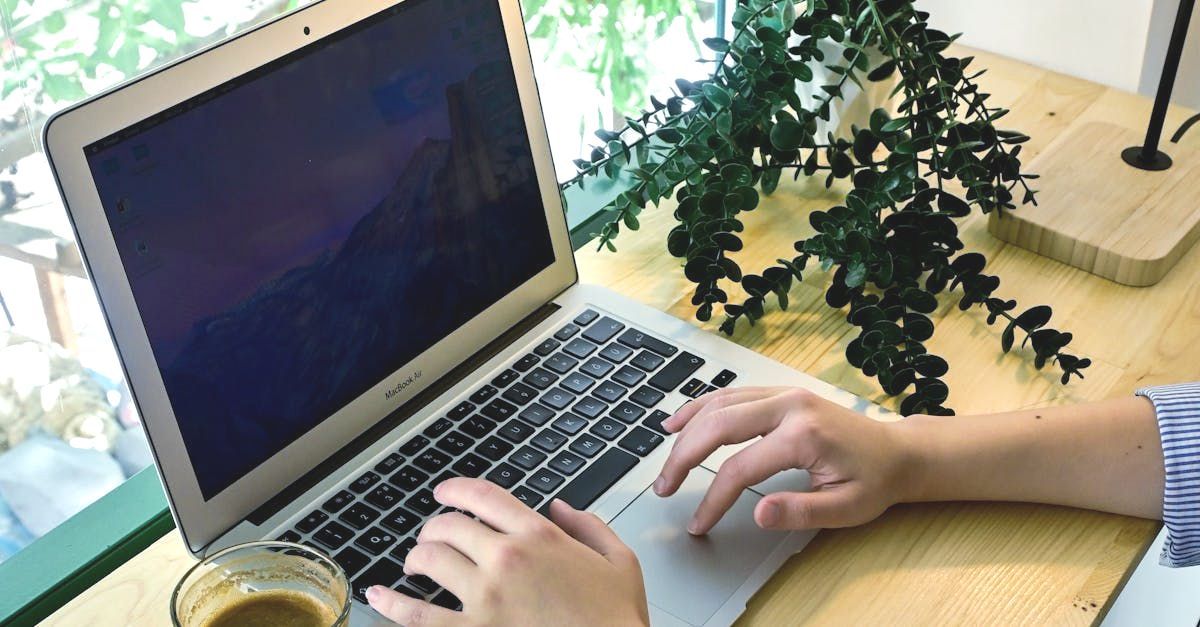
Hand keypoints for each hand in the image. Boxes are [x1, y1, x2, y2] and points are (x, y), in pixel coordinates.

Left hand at [366, 478, 648, 625]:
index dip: (457, 489)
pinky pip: (418, 615)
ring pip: (430, 561)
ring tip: (413, 562)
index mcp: (540, 536)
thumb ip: (590, 527)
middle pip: (450, 526)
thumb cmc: (617, 621)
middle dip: (435, 527)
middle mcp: (506, 560)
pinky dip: (392, 603)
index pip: (484, 497)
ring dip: (416, 557)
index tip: (445, 492)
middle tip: (432, 535)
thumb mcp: (620, 561)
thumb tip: (563, 509)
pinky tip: (379, 595)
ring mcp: (485, 599)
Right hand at [654, 387, 913, 534]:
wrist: (897, 451)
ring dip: (686, 428)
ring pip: (720, 403)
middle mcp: (788, 405)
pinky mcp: (780, 393)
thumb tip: (759, 514)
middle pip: (718, 426)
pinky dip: (702, 406)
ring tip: (664, 455)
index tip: (698, 523)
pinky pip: (732, 394)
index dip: (712, 500)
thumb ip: (800, 511)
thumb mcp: (846, 507)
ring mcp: (783, 393)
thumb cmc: (874, 480)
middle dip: (684, 457)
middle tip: (665, 486)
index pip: (739, 469)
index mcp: (803, 435)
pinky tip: (683, 420)